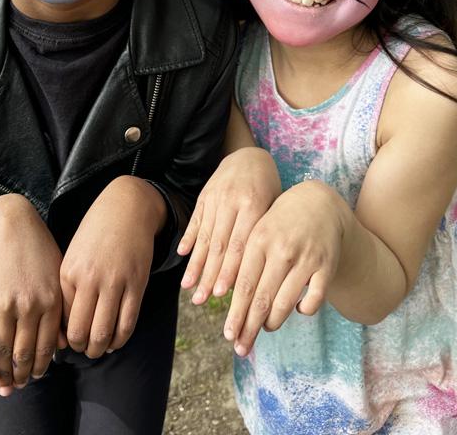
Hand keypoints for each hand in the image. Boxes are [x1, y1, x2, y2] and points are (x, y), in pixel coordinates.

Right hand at [0, 193, 66, 396]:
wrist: (7, 224)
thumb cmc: (36, 250)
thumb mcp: (57, 275)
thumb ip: (60, 309)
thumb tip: (63, 347)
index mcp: (52, 300)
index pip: (48, 347)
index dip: (42, 366)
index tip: (37, 376)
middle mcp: (30, 305)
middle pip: (25, 353)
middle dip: (23, 375)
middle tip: (21, 385)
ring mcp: (5, 304)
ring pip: (5, 351)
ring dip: (5, 373)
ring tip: (7, 384)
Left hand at [59, 176, 164, 358]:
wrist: (127, 207)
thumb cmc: (96, 233)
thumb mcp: (73, 255)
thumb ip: (67, 288)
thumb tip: (63, 328)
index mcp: (68, 272)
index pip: (60, 319)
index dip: (62, 337)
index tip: (66, 342)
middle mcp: (90, 278)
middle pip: (80, 332)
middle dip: (80, 348)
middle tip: (83, 349)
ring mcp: (115, 282)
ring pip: (104, 333)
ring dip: (99, 349)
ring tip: (99, 348)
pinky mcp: (136, 283)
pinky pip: (127, 323)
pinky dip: (120, 339)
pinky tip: (116, 340)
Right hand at [178, 147, 280, 303]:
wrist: (249, 155)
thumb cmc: (269, 187)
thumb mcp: (275, 206)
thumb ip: (266, 235)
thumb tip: (258, 276)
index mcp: (254, 204)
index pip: (240, 245)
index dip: (229, 270)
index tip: (221, 294)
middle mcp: (232, 201)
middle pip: (219, 245)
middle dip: (208, 275)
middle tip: (201, 301)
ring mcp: (215, 197)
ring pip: (205, 236)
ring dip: (196, 264)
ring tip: (189, 288)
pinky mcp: (204, 196)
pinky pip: (196, 220)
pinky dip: (188, 239)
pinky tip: (181, 257)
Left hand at [224, 180, 344, 356]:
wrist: (319, 202)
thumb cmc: (280, 221)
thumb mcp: (259, 230)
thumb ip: (245, 260)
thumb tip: (227, 297)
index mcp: (259, 238)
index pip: (243, 284)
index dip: (235, 313)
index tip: (228, 334)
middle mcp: (282, 249)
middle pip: (262, 298)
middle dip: (249, 327)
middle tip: (240, 348)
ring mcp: (306, 258)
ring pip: (285, 303)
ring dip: (272, 322)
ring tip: (265, 328)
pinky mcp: (326, 266)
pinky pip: (314, 299)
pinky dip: (304, 310)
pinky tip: (297, 311)